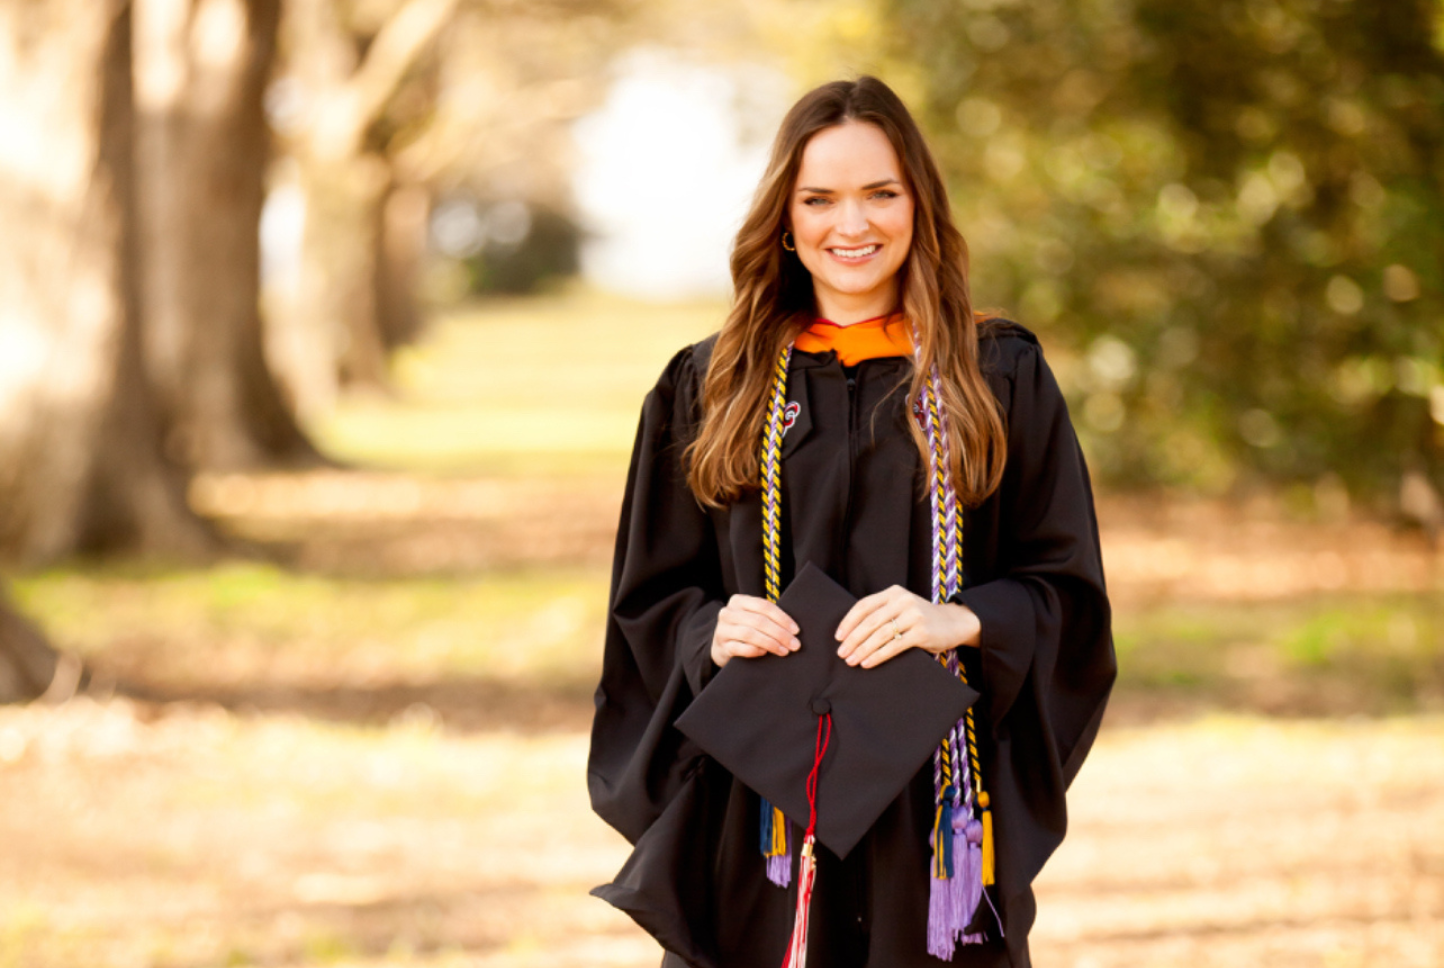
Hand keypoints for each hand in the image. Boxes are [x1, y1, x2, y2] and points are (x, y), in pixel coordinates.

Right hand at [711, 594, 800, 667]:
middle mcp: (728, 613)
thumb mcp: (752, 618)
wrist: (721, 646)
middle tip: (794, 644)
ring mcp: (723, 629)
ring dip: (770, 643)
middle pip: (759, 621)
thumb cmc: (743, 629)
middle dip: (780, 633)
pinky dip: (755, 650)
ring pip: (750, 634)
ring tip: (784, 650)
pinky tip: (764, 653)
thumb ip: (767, 618)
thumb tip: (793, 629)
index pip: (764, 606)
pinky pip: (740, 648)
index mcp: (738, 601)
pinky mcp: (721, 646)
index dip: (782, 618)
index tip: (796, 630)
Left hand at [835, 585, 980, 668]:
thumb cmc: (922, 618)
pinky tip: (868, 663)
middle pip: (869, 621)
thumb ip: (882, 613)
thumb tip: (851, 633)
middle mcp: (902, 600)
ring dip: (862, 649)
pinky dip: (878, 655)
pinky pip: (894, 646)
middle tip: (842, 653)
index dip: (848, 622)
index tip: (838, 637)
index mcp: (893, 593)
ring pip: (880, 634)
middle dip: (852, 639)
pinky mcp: (921, 632)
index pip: (864, 606)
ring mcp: (913, 615)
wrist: (954, 622)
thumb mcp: (902, 608)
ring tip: (852, 661)